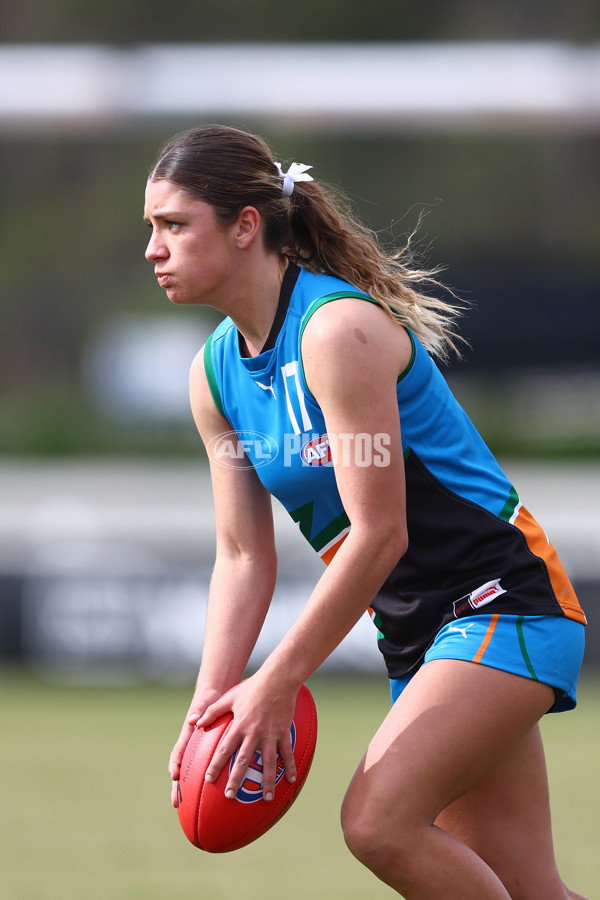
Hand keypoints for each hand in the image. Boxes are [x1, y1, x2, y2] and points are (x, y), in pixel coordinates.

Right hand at [169, 687, 221, 806]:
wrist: (213, 695)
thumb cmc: (207, 700)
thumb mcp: (204, 703)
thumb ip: (198, 712)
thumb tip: (193, 719)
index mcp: (187, 735)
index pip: (179, 752)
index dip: (175, 764)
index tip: (174, 776)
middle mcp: (190, 746)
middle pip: (181, 769)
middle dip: (177, 786)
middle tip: (175, 802)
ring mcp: (198, 751)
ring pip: (192, 773)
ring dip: (190, 789)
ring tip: (190, 808)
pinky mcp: (207, 752)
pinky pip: (206, 768)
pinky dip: (207, 781)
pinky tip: (215, 796)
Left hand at [198, 672, 297, 802]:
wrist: (277, 679)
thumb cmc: (252, 687)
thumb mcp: (229, 697)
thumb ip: (212, 711)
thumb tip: (195, 722)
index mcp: (239, 725)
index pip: (224, 749)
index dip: (216, 765)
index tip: (209, 779)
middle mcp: (254, 733)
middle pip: (243, 761)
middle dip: (236, 780)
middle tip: (230, 796)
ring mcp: (270, 734)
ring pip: (268, 763)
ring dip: (267, 782)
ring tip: (267, 798)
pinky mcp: (284, 732)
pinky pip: (287, 753)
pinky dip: (289, 767)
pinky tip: (291, 780)